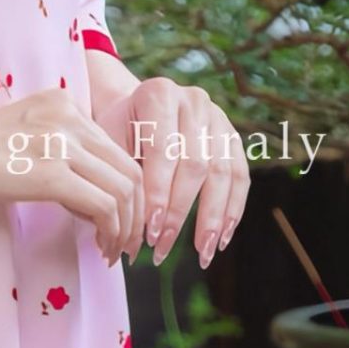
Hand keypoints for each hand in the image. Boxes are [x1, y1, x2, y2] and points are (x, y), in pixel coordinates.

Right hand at [0, 87, 146, 263]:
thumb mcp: (27, 137)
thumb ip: (62, 153)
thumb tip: (93, 201)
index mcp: (67, 105)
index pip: (118, 153)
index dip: (129, 193)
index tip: (122, 223)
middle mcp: (72, 119)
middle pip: (130, 171)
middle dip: (137, 215)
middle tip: (127, 246)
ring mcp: (64, 144)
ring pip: (123, 191)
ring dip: (125, 229)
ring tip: (111, 252)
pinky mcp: (53, 173)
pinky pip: (103, 205)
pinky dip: (109, 231)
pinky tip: (99, 248)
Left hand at [94, 76, 249, 266]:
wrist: (137, 109)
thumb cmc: (117, 131)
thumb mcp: (107, 143)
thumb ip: (119, 179)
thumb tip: (124, 236)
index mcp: (159, 94)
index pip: (163, 151)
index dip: (157, 194)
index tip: (148, 231)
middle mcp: (194, 101)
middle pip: (196, 164)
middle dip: (180, 212)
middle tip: (163, 247)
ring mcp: (218, 117)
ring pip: (223, 173)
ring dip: (213, 218)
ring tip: (202, 253)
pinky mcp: (233, 136)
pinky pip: (240, 176)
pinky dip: (233, 210)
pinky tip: (222, 239)